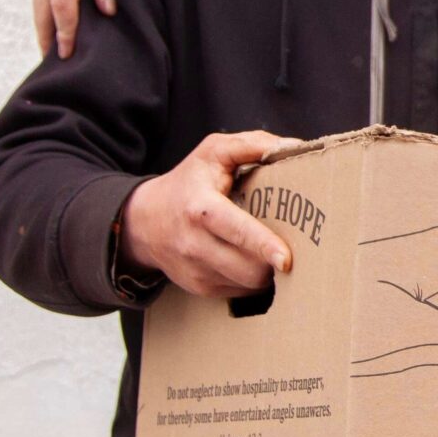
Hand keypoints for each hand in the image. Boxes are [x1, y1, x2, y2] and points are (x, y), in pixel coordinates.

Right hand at [121, 131, 295, 297]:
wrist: (144, 222)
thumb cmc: (188, 183)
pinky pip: (241, 291)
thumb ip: (252, 144)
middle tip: (293, 246)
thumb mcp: (213, 152)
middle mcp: (195, 244)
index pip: (236, 230)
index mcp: (201, 208)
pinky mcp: (201, 288)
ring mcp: (197, 271)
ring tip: (272, 251)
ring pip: (248, 283)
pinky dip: (253, 279)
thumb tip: (293, 148)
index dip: (264, 245)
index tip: (286, 258)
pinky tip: (252, 259)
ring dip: (267, 271)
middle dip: (275, 260)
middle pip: (248, 267)